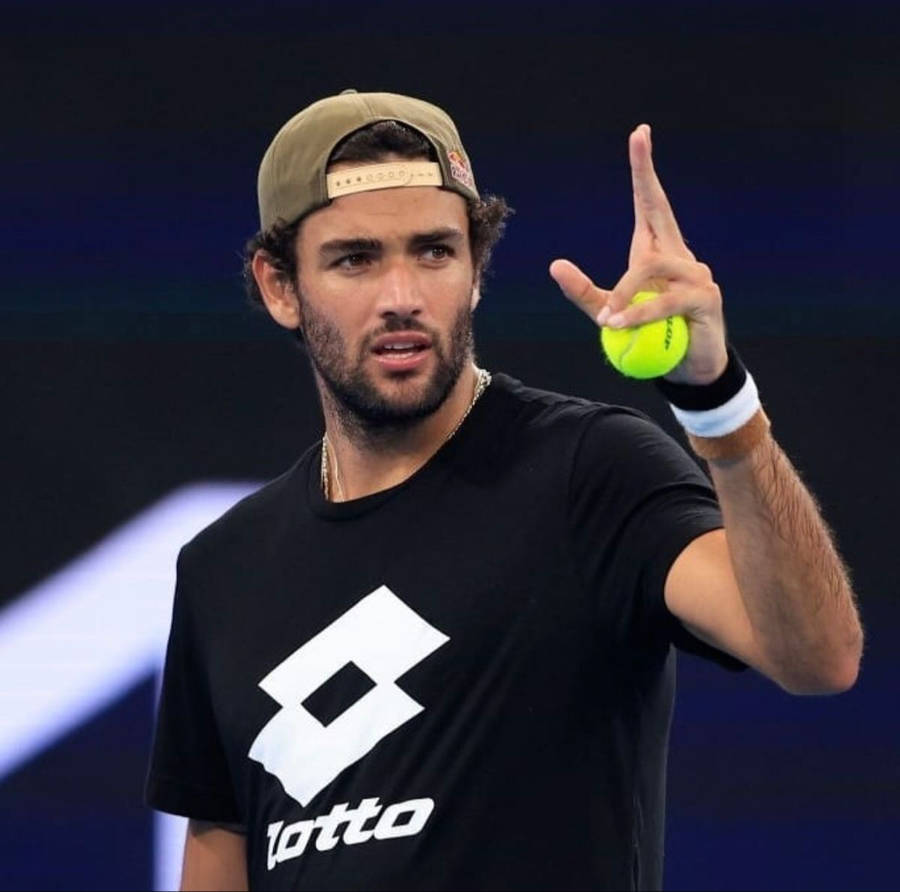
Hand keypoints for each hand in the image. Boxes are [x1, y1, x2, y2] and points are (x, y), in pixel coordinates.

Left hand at [549, 124, 728, 384]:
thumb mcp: (612, 313)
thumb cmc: (656, 336)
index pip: (651, 203)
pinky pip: (666, 301)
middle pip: (658, 211)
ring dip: (625, 294)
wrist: (691, 370)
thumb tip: (555, 264)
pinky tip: (618, 325)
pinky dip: (640, 314)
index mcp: (658, 252)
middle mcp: (680, 256)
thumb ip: (585, 292)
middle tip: (636, 141)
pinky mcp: (706, 299)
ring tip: (607, 321)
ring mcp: (697, 274)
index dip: (645, 169)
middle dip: (646, 175)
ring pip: (652, 269)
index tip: (640, 133)